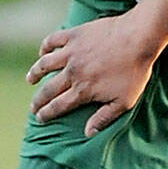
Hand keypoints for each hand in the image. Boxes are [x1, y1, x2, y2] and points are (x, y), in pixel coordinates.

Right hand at [27, 17, 155, 135]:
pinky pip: (52, 41)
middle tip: (33, 107)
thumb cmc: (134, 72)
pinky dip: (44, 47)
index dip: (46, 114)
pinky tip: (43, 53)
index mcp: (83, 90)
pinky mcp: (74, 35)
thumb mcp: (124, 101)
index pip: (58, 106)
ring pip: (44, 64)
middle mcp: (72, 73)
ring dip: (34, 73)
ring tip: (30, 79)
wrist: (137, 39)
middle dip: (38, 101)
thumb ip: (104, 117)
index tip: (39, 118)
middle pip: (48, 89)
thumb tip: (88, 133)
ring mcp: (71, 53)